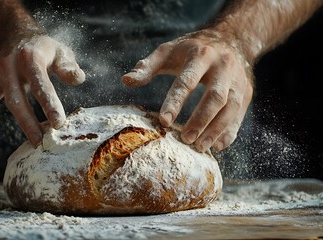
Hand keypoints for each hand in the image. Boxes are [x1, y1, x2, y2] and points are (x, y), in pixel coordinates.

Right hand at [0, 35, 85, 146]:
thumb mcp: (59, 51)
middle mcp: (8, 66)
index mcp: (30, 58)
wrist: (14, 34)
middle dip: (26, 122)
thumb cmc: (42, 49)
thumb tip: (78, 79)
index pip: (41, 84)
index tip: (59, 123)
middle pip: (16, 98)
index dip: (50, 104)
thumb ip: (68, 66)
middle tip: (38, 142)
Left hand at [122, 30, 253, 151]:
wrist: (230, 40)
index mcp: (201, 55)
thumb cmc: (191, 49)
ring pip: (230, 108)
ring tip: (199, 147)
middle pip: (215, 97)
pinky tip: (217, 147)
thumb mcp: (167, 51)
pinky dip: (229, 133)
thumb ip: (147, 66)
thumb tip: (125, 81)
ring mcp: (238, 81)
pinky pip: (239, 116)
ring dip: (216, 130)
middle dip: (200, 120)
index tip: (164, 122)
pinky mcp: (246, 93)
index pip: (187, 81)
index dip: (175, 102)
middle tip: (185, 139)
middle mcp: (223, 67)